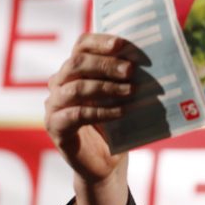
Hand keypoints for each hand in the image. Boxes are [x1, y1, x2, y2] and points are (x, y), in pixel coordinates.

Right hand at [44, 33, 136, 204]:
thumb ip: (127, 78)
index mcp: (75, 69)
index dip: (100, 41)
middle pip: (76, 63)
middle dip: (105, 64)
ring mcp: (54, 105)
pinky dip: (101, 112)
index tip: (122, 44)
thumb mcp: (123, 96)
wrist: (105, 162)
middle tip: (131, 70)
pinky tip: (121, 112)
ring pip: (75, 88)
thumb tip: (150, 60)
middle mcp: (59, 83)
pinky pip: (76, 114)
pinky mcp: (56, 127)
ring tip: (131, 91)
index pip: (81, 45)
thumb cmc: (116, 123)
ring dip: (105, 87)